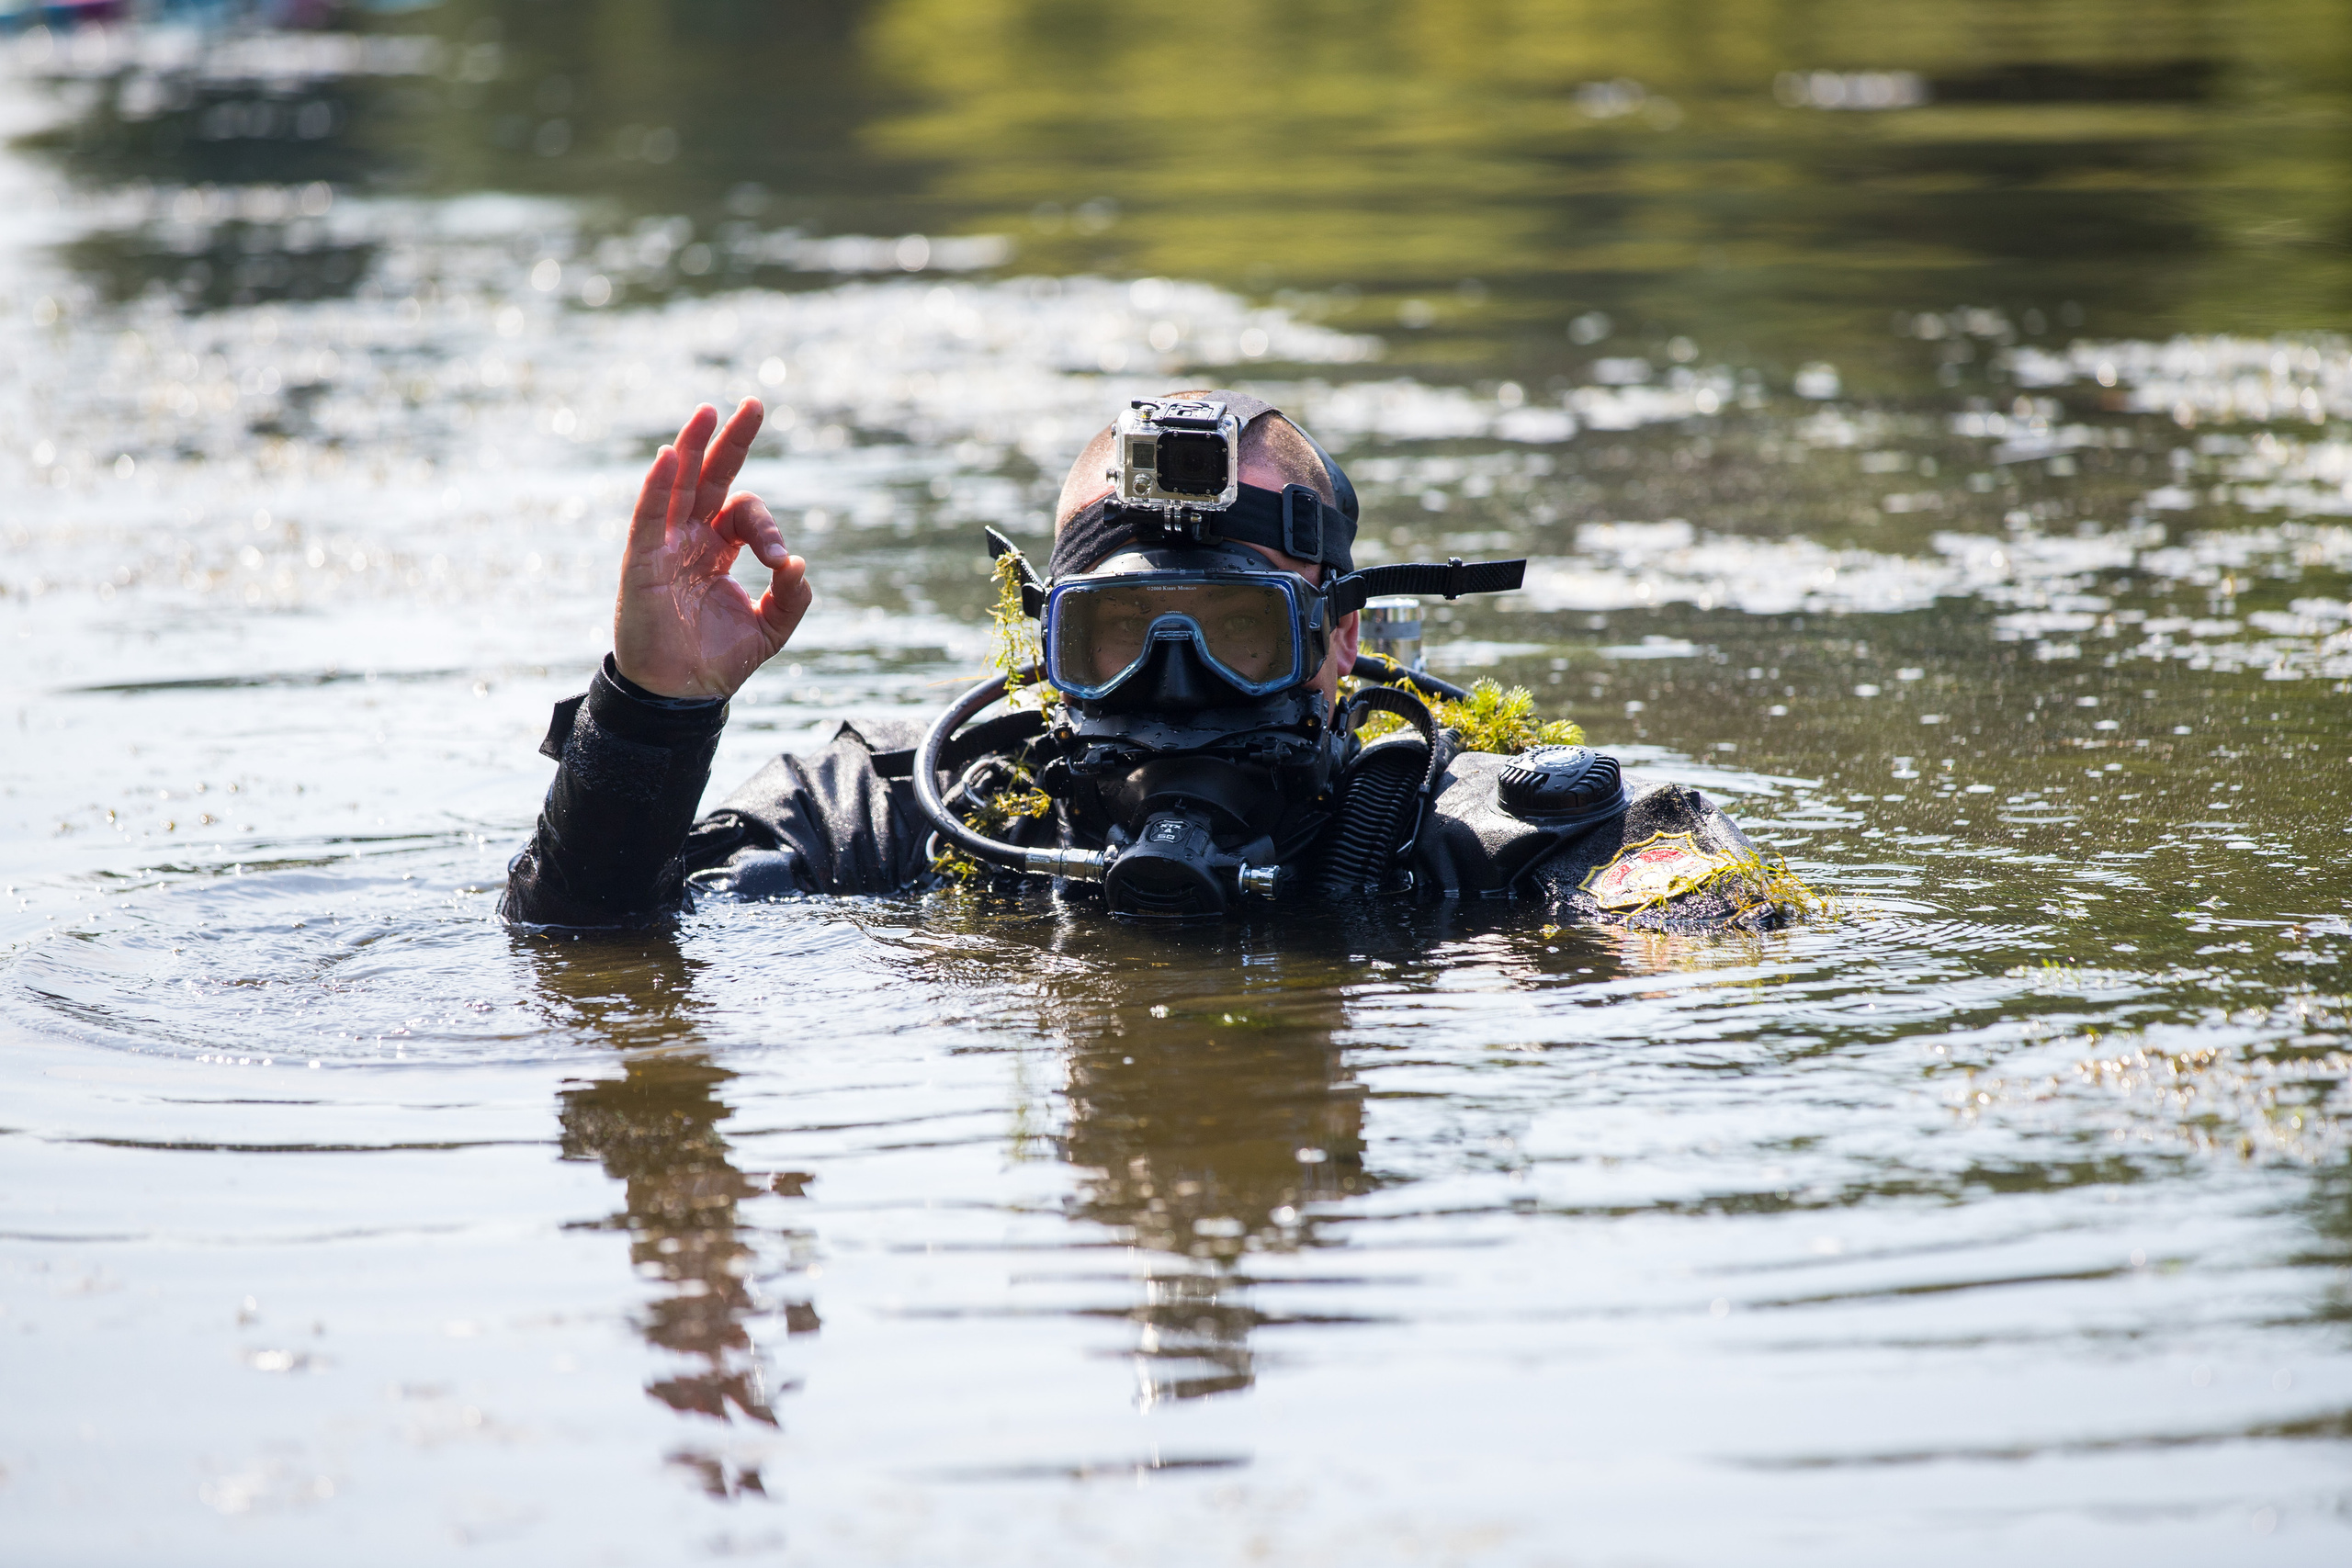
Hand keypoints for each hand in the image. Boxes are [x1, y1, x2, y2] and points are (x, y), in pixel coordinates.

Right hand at [613, 399, 810, 699]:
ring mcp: (664, 546)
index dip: (767, 528)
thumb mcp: (769, 630)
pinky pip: (648, 516)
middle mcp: (690, 539)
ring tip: (709, 411)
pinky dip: (657, 486)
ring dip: (691, 446)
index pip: (744, 513)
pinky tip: (669, 456)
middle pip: (710, 477)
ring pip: (677, 485)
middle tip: (754, 403)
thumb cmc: (717, 661)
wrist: (680, 696)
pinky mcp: (641, 562)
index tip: (779, 561)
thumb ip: (792, 599)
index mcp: (718, 549)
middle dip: (730, 441)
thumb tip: (799, 564)